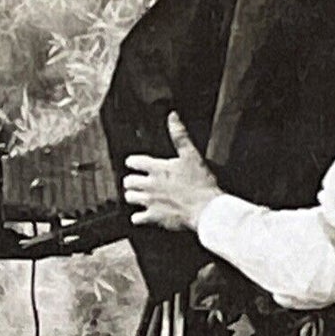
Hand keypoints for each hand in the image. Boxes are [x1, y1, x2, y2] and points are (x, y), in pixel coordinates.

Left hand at [123, 113, 221, 231]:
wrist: (206, 209)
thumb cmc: (201, 183)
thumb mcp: (192, 155)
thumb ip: (180, 135)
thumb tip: (172, 116)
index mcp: (158, 168)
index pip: (134, 162)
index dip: (132, 162)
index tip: (133, 164)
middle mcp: (150, 185)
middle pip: (128, 181)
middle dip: (131, 180)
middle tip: (136, 181)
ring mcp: (150, 202)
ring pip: (130, 198)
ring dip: (133, 196)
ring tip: (139, 196)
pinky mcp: (154, 218)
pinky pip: (136, 219)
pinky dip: (138, 217)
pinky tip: (143, 215)